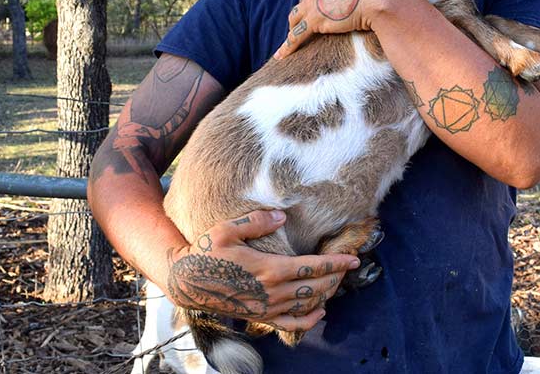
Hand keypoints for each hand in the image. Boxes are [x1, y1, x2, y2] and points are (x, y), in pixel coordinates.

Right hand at [165, 210, 359, 332]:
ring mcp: (267, 308)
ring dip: (327, 294)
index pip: (313, 267)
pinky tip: (320, 312)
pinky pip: (291, 324)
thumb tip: (283, 215)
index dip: (336, 263)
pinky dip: (309, 321)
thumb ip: (258, 220)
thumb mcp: (228, 229)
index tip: (354, 258)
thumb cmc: (206, 251)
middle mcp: (273, 292)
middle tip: (349, 266)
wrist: (186, 282)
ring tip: (337, 281)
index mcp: (270, 268)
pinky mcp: (260, 317)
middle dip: (336, 277)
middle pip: (316, 287)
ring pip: (308, 305)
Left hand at [274, 0, 409, 58]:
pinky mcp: (315, 21)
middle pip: (303, 2)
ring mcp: (311, 4)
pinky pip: (296, 36)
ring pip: (295, 18)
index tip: (321, 5)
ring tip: (291, 38)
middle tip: (309, 23)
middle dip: (305, 12)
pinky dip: (288, 46)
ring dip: (293, 27)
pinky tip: (281, 56)